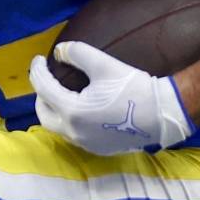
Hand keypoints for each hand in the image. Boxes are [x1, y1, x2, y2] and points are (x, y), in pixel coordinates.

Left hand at [30, 43, 193, 155]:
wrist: (161, 114)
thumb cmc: (133, 87)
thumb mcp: (104, 64)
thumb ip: (77, 53)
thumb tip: (60, 50)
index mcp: (72, 112)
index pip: (43, 89)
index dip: (38, 70)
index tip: (40, 59)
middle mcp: (75, 133)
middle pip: (44, 115)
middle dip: (41, 96)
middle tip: (48, 80)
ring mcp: (86, 144)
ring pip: (59, 128)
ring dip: (56, 110)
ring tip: (63, 94)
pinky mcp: (98, 149)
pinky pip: (75, 136)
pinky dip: (71, 122)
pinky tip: (81, 110)